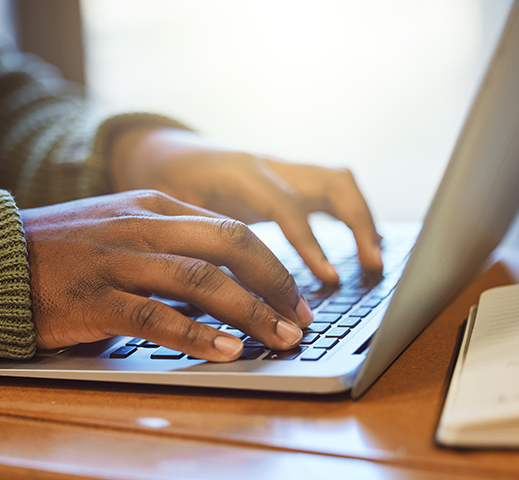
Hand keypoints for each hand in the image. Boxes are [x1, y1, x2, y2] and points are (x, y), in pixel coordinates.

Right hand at [20, 191, 311, 358]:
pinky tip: (225, 350)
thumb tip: (222, 273)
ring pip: (200, 279)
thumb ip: (168, 240)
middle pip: (228, 246)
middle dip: (274, 282)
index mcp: (153, 206)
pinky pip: (155, 316)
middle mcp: (142, 226)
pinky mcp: (95, 299)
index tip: (294, 295)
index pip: (230, 229)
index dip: (272, 264)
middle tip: (299, 317)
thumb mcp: (122, 226)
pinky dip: (196, 334)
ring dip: (248, 311)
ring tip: (278, 338)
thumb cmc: (66, 248)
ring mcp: (118, 260)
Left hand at [111, 128, 382, 283]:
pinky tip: (359, 245)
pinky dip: (349, 216)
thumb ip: (204, 240)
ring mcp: (280, 166)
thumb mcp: (174, 212)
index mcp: (239, 173)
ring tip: (374, 261)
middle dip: (359, 224)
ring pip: (337, 180)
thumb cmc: (162, 183)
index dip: (310, 244)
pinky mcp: (285, 176)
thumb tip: (232, 292)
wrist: (160, 150)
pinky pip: (328, 189)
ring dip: (363, 218)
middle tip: (372, 268)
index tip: (330, 279)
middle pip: (331, 182)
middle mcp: (267, 164)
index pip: (286, 206)